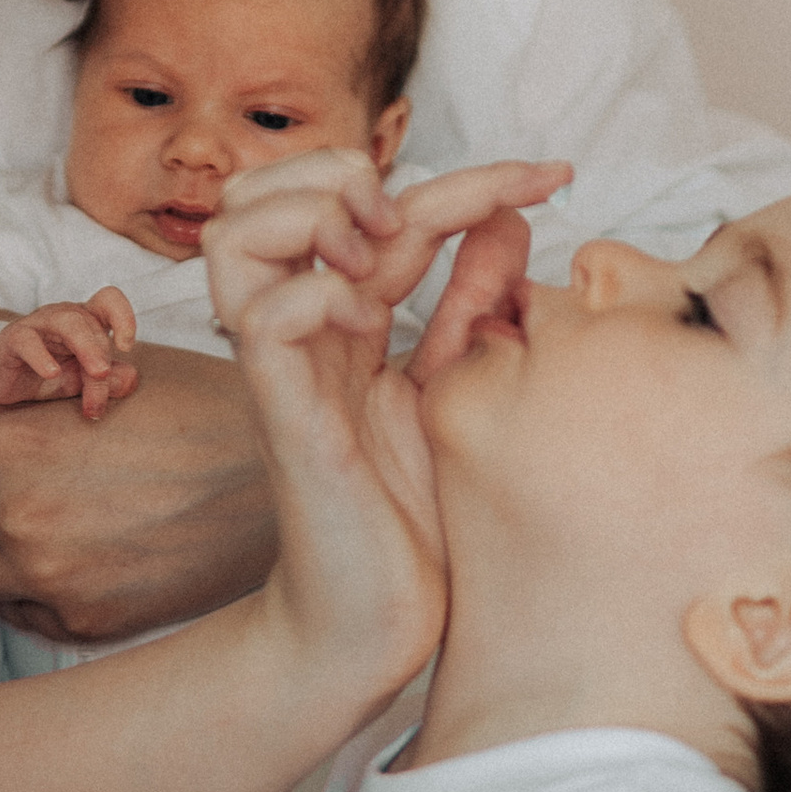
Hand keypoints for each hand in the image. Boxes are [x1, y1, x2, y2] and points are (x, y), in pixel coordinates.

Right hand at [0, 290, 138, 421]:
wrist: (0, 380)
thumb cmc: (45, 374)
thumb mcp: (80, 381)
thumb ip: (107, 382)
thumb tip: (131, 379)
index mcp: (84, 322)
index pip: (108, 300)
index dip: (123, 316)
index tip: (127, 347)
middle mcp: (63, 317)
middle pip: (92, 324)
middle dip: (103, 358)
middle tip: (105, 385)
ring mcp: (38, 325)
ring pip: (68, 323)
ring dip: (88, 348)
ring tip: (98, 373)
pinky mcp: (13, 339)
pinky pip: (28, 340)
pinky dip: (42, 356)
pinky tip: (52, 373)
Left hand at [0, 344, 273, 643]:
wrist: (298, 493)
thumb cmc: (213, 412)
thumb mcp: (119, 366)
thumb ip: (38, 377)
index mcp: (19, 440)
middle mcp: (21, 516)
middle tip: (32, 468)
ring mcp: (49, 578)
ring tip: (51, 516)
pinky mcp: (82, 622)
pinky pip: (16, 607)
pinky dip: (31, 584)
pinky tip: (80, 553)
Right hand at [205, 153, 571, 699]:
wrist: (380, 621)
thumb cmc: (415, 520)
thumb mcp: (459, 386)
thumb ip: (473, 304)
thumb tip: (511, 218)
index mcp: (348, 319)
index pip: (380, 203)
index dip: (469, 172)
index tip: (555, 174)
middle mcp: (306, 330)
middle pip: (263, 190)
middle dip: (338, 170)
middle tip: (408, 217)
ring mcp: (286, 368)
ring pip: (235, 233)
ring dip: (308, 216)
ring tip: (372, 252)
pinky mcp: (284, 415)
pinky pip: (265, 318)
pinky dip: (316, 294)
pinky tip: (362, 319)